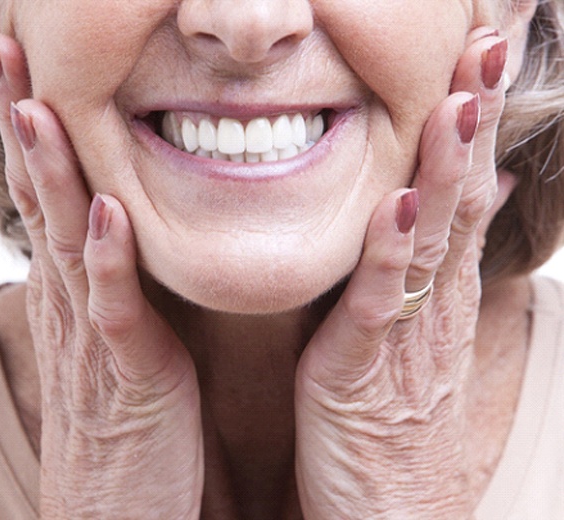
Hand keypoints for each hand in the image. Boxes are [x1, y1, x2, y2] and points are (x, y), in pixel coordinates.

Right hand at [0, 33, 202, 518]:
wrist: (115, 508)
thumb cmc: (125, 419)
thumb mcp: (115, 336)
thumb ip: (114, 283)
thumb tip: (116, 227)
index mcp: (75, 290)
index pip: (46, 193)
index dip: (32, 128)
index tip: (25, 64)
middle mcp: (71, 303)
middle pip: (39, 199)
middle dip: (22, 122)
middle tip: (5, 48)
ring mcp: (93, 338)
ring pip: (65, 241)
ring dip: (51, 173)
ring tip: (37, 104)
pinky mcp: (127, 377)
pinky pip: (114, 310)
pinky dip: (107, 260)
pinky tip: (105, 212)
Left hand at [295, 28, 507, 518]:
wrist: (388, 512)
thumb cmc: (394, 420)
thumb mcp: (420, 334)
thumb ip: (434, 268)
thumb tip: (466, 202)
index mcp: (437, 292)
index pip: (460, 191)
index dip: (470, 125)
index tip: (478, 60)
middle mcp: (431, 303)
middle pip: (457, 199)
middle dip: (471, 123)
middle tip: (487, 47)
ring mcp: (404, 335)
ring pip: (430, 240)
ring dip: (447, 170)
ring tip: (460, 102)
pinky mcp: (364, 369)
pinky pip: (380, 303)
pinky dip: (392, 253)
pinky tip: (401, 204)